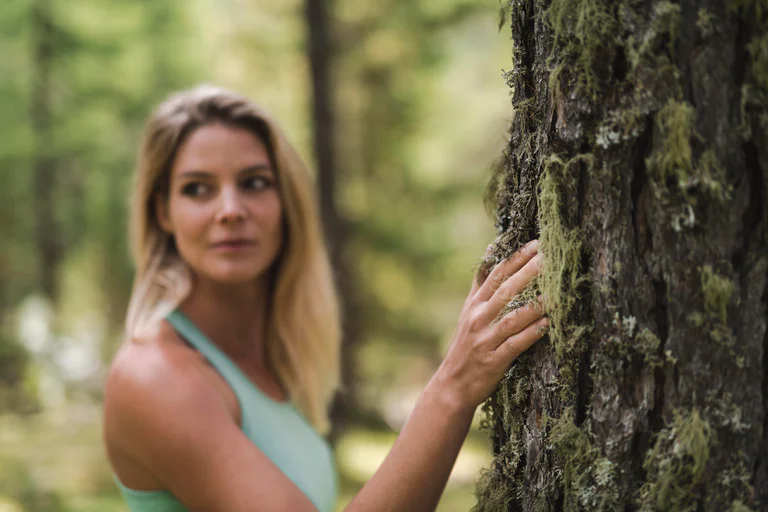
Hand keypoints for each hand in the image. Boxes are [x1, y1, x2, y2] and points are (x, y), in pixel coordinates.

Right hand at [435, 239, 547, 410]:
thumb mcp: (468, 310)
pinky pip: (515, 344)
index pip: (496, 275)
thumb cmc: (466, 344)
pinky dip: (531, 334)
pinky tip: (547, 324)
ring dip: (534, 304)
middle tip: (549, 257)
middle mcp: (479, 318)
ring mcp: (486, 340)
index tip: (536, 244)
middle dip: (528, 272)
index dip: (516, 258)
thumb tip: (492, 250)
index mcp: (475, 304)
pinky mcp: (494, 360)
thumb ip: (480, 282)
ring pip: (512, 318)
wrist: (452, 384)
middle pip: (506, 291)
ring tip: (555, 292)